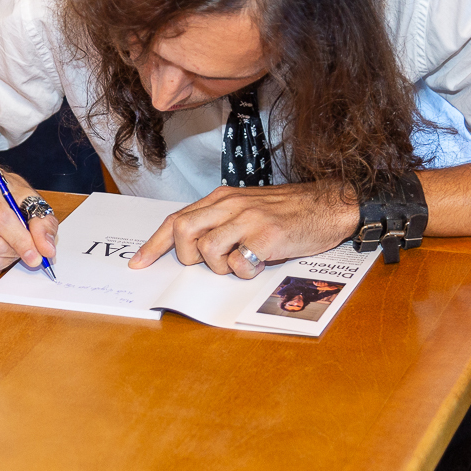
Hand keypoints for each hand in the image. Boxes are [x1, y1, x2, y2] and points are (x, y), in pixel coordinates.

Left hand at [128, 184, 357, 278]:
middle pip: (183, 231)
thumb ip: (222, 221)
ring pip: (208, 251)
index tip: (139, 263)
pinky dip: (245, 272)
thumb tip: (193, 248)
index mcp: (223, 198)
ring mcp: (249, 219)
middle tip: (207, 265)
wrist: (330, 205)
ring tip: (243, 261)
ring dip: (220, 267)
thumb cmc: (290, 212)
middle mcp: (231, 204)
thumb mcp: (249, 208)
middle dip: (187, 257)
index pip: (177, 219)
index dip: (154, 244)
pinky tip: (260, 263)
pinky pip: (239, 264)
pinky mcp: (267, 237)